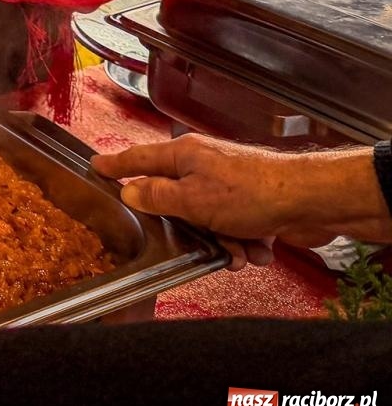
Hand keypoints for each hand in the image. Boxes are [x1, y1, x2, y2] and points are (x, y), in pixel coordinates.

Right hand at [92, 135, 391, 251]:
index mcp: (183, 155)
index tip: (96, 166)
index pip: (138, 158)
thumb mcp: (192, 199)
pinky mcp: (252, 202)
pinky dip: (244, 243)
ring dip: (221, 242)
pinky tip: (258, 249)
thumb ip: (156, 197)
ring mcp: (229, 184)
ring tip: (237, 250)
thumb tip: (130, 192)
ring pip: (207, 221)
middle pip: (175, 199)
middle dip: (187, 229)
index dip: (115, 165)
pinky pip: (234, 229)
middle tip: (190, 242)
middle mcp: (204, 165)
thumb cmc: (252, 192)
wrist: (310, 200)